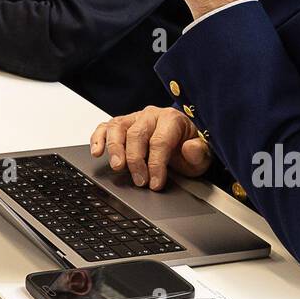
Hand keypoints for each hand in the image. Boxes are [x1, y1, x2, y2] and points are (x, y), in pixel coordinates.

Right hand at [89, 106, 211, 189]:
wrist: (183, 141)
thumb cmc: (189, 148)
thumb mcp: (202, 155)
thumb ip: (199, 153)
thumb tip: (190, 149)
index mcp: (172, 119)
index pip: (160, 141)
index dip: (156, 164)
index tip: (155, 183)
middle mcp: (151, 115)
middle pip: (137, 135)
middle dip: (136, 161)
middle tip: (139, 181)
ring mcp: (134, 118)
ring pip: (118, 128)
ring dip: (115, 148)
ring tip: (117, 167)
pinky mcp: (122, 124)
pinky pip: (105, 127)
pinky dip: (98, 138)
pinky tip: (97, 152)